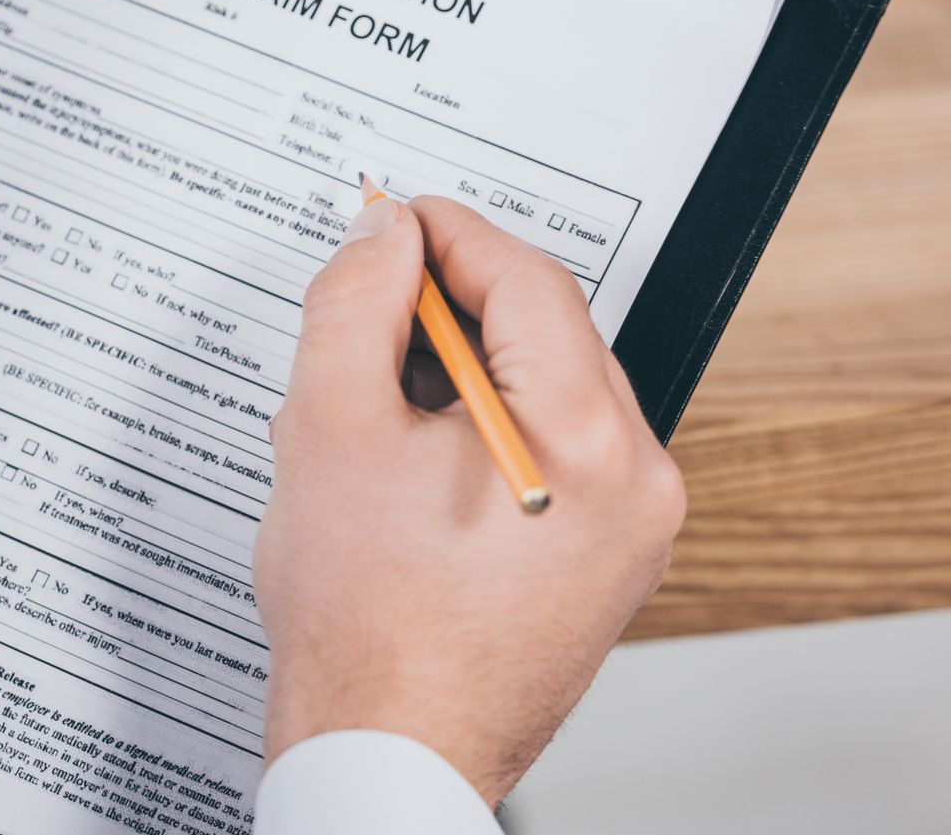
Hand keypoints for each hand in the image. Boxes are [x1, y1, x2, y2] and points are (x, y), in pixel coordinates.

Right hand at [255, 194, 684, 804]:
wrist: (386, 748)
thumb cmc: (364, 626)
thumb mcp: (329, 428)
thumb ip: (353, 304)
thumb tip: (382, 237)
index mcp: (587, 445)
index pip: (528, 282)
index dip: (448, 233)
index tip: (393, 218)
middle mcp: (637, 483)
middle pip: (545, 331)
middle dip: (449, 306)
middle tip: (365, 304)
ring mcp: (633, 527)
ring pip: (546, 388)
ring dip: (463, 368)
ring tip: (373, 403)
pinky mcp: (610, 557)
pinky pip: (555, 447)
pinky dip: (486, 424)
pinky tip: (411, 453)